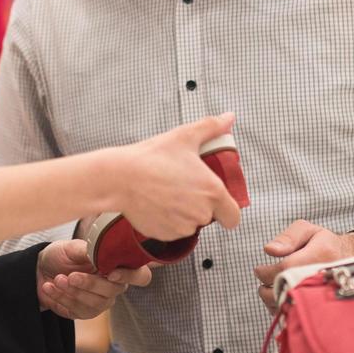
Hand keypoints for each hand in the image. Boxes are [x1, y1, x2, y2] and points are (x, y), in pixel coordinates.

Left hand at [36, 239, 151, 319]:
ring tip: (56, 280)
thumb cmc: (61, 255)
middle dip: (90, 284)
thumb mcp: (72, 247)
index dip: (130, 276)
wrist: (39, 270)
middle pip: (113, 291)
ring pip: (95, 304)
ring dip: (73, 292)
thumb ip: (89, 250)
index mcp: (117, 266)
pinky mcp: (84, 313)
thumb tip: (102, 252)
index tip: (110, 273)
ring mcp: (100, 301)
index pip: (140, 276)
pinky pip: (77, 311)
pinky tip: (48, 287)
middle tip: (70, 276)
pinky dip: (61, 298)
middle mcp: (113, 286)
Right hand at [116, 113, 241, 240]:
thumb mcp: (185, 136)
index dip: (227, 210)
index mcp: (212, 191)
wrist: (120, 177)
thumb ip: (211, 127)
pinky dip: (166, 220)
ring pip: (189, 224)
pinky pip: (171, 230)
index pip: (233, 217)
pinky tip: (157, 202)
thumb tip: (228, 118)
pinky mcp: (163, 234)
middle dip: (199, 204)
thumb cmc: (151, 158)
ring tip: (167, 191)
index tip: (218, 202)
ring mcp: (181, 227)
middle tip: (183, 185)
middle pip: (209, 217)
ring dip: (183, 212)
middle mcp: (200, 213)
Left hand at [252, 221, 353, 311]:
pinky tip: (283, 301)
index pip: (287, 268)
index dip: (267, 272)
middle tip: (262, 286)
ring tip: (271, 292)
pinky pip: (301, 315)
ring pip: (293, 307)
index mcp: (321, 254)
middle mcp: (325, 277)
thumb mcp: (308, 230)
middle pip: (289, 291)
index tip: (259, 270)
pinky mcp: (325, 307)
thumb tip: (269, 250)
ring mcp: (327, 294)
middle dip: (269, 291)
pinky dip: (286, 312)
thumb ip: (288, 237)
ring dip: (275, 302)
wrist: (350, 260)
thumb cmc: (324, 243)